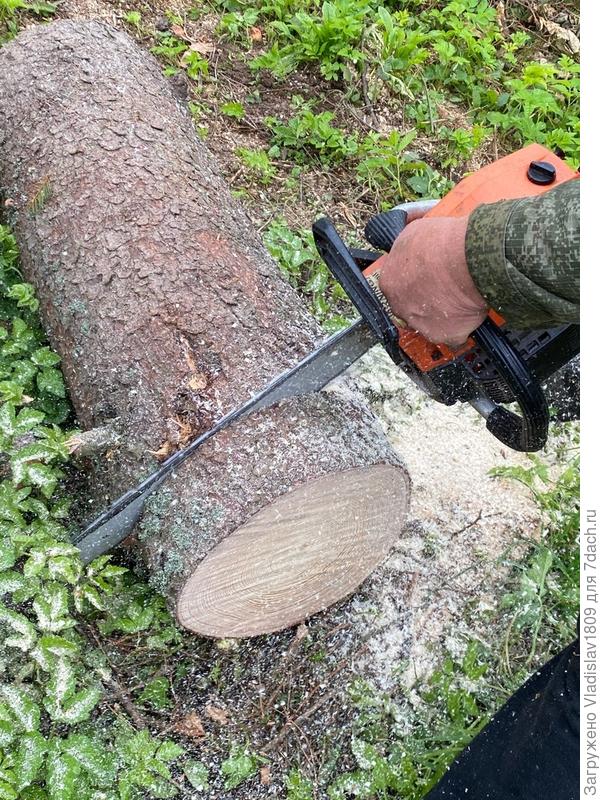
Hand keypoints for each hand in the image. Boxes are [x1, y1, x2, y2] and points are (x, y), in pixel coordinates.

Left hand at [378, 215, 487, 347]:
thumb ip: (406, 242)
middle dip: (424, 304)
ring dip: (443, 318)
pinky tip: (470, 317)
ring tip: (461, 302)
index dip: (411, 285)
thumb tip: (405, 228)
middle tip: (443, 292)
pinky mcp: (445, 336)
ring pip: (430, 326)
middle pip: (409, 310)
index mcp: (389, 282)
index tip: (424, 281)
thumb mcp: (414, 230)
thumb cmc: (443, 242)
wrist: (467, 258)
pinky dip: (462, 330)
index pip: (395, 288)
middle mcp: (399, 306)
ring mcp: (422, 324)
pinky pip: (454, 338)